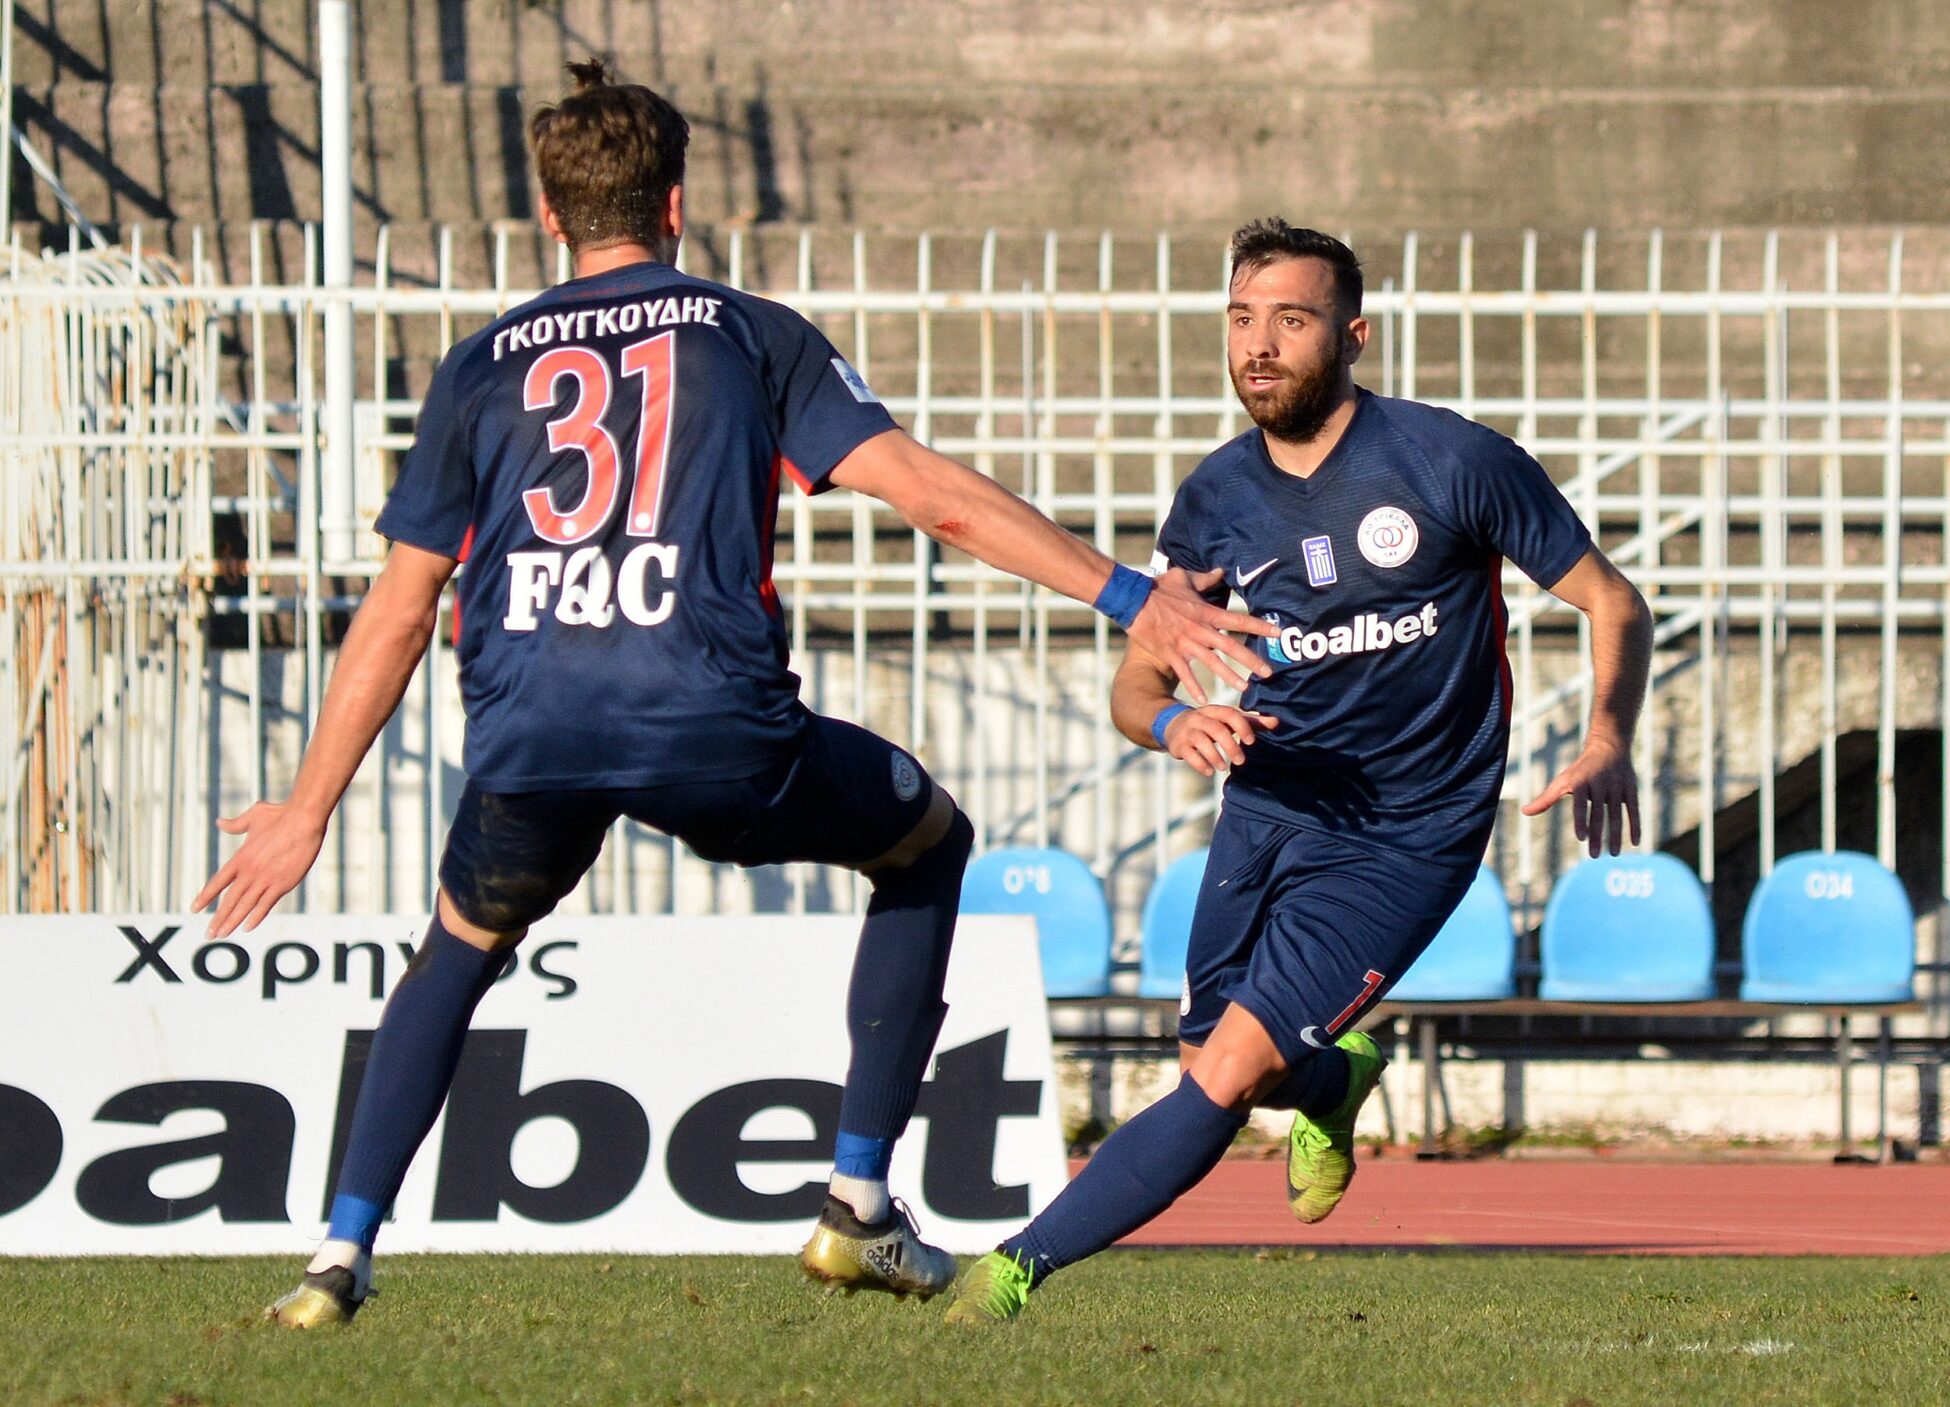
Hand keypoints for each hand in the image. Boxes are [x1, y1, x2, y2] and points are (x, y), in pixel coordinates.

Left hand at [192, 800, 327, 937]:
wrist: (304, 819)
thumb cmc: (280, 814)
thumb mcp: (253, 816)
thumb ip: (235, 824)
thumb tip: (219, 823)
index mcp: (240, 857)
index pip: (217, 882)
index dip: (205, 897)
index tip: (194, 909)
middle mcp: (249, 872)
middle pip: (229, 900)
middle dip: (218, 918)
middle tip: (209, 933)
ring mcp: (266, 879)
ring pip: (244, 906)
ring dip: (232, 922)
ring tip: (222, 934)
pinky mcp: (282, 884)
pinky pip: (266, 905)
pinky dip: (256, 917)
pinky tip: (247, 927)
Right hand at [1128, 568, 1277, 703]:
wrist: (1133, 600)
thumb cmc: (1158, 587)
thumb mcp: (1183, 577)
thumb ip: (1204, 578)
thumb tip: (1221, 571)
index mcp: (1206, 612)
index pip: (1239, 620)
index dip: (1259, 627)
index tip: (1277, 633)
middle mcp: (1200, 630)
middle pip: (1231, 647)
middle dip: (1251, 660)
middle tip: (1268, 673)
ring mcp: (1185, 643)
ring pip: (1212, 663)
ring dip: (1229, 677)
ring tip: (1244, 689)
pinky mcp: (1170, 653)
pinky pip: (1185, 673)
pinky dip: (1194, 687)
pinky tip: (1203, 700)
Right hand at [1163, 705, 1279, 777]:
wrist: (1174, 726)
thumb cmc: (1210, 724)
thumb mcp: (1227, 720)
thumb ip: (1251, 722)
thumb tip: (1277, 722)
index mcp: (1214, 710)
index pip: (1230, 714)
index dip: (1242, 727)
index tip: (1251, 742)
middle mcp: (1199, 718)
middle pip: (1216, 729)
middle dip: (1230, 746)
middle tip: (1241, 761)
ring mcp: (1188, 731)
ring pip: (1202, 742)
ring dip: (1215, 757)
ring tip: (1224, 768)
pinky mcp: (1179, 745)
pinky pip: (1189, 754)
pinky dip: (1201, 764)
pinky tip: (1210, 772)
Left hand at [1520, 738, 1640, 856]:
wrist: (1608, 747)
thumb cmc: (1580, 771)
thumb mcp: (1562, 781)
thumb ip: (1546, 799)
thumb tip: (1524, 811)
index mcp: (1581, 782)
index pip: (1580, 804)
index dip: (1581, 820)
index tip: (1582, 838)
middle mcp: (1600, 784)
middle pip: (1599, 814)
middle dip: (1598, 835)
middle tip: (1594, 855)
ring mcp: (1617, 787)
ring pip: (1617, 814)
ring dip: (1616, 835)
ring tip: (1613, 854)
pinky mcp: (1631, 789)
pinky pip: (1634, 810)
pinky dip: (1635, 826)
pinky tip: (1635, 843)